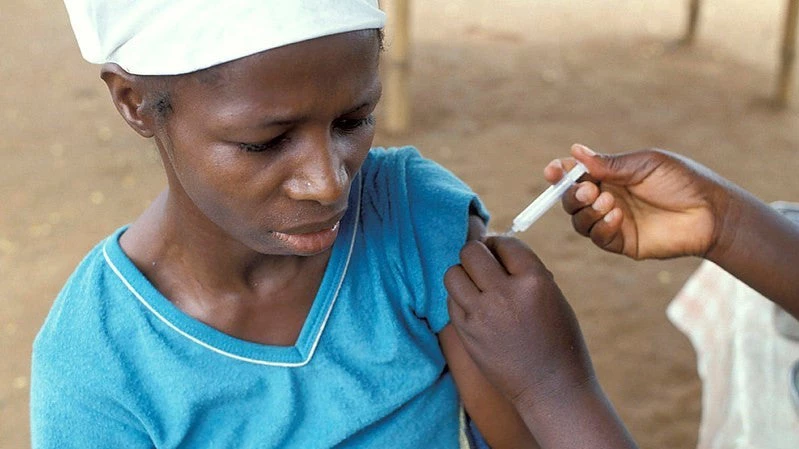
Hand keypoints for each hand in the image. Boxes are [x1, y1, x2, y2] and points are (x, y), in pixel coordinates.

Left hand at [444, 236, 594, 406]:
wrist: (551, 387)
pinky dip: (460, 298)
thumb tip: (493, 248)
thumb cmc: (557, 339)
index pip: (505, 243)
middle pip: (472, 252)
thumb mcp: (552, 296)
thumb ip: (524, 271)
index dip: (500, 245)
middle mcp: (505, 294)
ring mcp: (482, 314)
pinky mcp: (466, 332)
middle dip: (478, 254)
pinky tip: (475, 307)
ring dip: (463, 274)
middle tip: (484, 265)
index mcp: (534, 280)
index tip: (500, 254)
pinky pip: (451, 300)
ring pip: (453, 273)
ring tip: (476, 285)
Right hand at [546, 144, 731, 259]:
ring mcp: (613, 222)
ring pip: (579, 220)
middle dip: (572, 194)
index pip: (575, 174)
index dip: (560, 173)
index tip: (554, 171)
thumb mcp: (644, 165)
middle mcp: (607, 198)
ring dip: (586, 211)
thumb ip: (609, 164)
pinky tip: (617, 217)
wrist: (710, 212)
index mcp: (610, 176)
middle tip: (588, 189)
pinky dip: (601, 227)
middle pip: (571, 199)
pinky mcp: (622, 243)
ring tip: (608, 203)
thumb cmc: (682, 181)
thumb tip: (574, 151)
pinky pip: (598, 238)